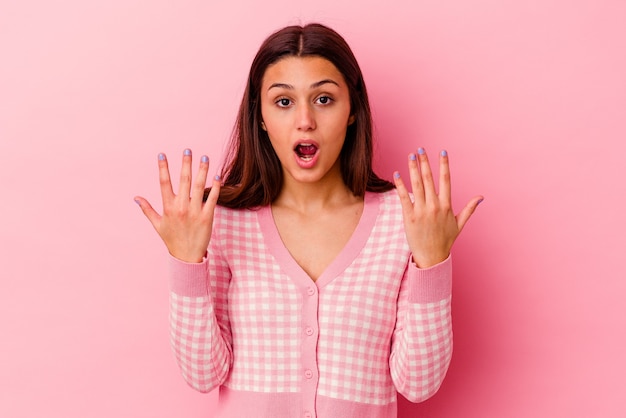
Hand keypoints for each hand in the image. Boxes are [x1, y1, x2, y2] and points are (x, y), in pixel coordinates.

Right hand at [134, 149, 220, 262]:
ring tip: (205, 157)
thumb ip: (147, 209)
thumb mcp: (157, 225)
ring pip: (199, 186)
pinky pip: (212, 198)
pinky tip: (217, 176)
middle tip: (188, 150)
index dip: (163, 168)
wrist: (187, 257)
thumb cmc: (172, 240)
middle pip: (183, 181)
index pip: (164, 183)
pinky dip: (215, 187)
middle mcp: (180, 207)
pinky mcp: (207, 217)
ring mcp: (194, 211)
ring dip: (202, 170)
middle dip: (185, 164)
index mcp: (168, 207)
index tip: (162, 154)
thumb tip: (136, 198)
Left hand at [393, 148, 481, 267]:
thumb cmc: (445, 241)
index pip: (446, 180)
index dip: (444, 165)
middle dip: (425, 162)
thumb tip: (481, 198)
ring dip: (413, 168)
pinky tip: (396, 174)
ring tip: (410, 155)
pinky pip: (404, 197)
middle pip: (429, 179)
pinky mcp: (409, 217)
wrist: (432, 257)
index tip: (442, 152)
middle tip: (420, 149)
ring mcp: (421, 211)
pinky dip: (400, 185)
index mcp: (446, 205)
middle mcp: (434, 206)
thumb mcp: (459, 224)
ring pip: (417, 185)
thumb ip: (469, 209)